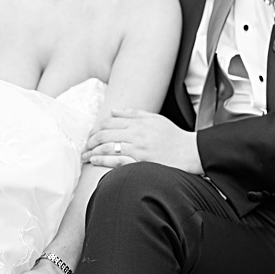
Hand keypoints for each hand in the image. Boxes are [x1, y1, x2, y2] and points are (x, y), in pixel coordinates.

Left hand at [84, 109, 202, 173]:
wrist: (189, 152)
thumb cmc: (173, 136)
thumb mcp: (155, 118)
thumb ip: (133, 114)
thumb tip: (113, 111)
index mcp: (138, 123)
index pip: (108, 122)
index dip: (95, 128)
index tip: (90, 135)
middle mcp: (135, 135)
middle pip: (104, 135)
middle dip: (90, 141)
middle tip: (84, 146)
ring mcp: (137, 149)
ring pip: (107, 147)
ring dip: (92, 151)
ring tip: (85, 155)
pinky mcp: (139, 162)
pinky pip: (116, 161)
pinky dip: (102, 160)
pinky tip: (94, 161)